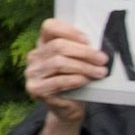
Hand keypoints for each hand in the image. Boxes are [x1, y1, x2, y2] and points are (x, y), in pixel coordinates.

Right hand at [25, 19, 108, 134]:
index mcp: (42, 44)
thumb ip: (80, 50)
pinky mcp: (35, 89)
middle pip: (58, 46)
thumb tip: (98, 45)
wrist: (68, 107)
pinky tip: (85, 80)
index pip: (50, 27)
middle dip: (84, 52)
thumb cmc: (74, 81)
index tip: (88, 41)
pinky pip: (58, 81)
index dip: (69, 31)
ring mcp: (32, 73)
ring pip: (59, 63)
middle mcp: (33, 57)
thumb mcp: (76, 61)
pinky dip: (75, 79)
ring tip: (99, 72)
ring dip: (83, 67)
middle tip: (102, 59)